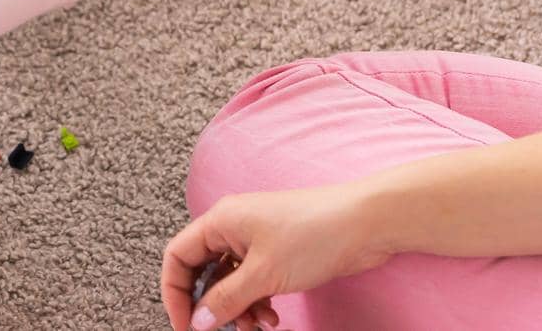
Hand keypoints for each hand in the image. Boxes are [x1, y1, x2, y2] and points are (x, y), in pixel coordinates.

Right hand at [161, 184, 393, 330]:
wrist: (366, 224)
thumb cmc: (313, 235)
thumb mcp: (264, 274)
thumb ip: (226, 300)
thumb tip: (198, 322)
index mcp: (219, 221)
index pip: (178, 257)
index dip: (176, 293)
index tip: (185, 325)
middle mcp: (232, 227)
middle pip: (203, 271)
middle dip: (212, 304)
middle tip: (222, 330)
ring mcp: (255, 239)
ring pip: (230, 280)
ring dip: (239, 308)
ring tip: (259, 326)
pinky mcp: (276, 252)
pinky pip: (252, 281)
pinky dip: (257, 302)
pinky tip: (272, 318)